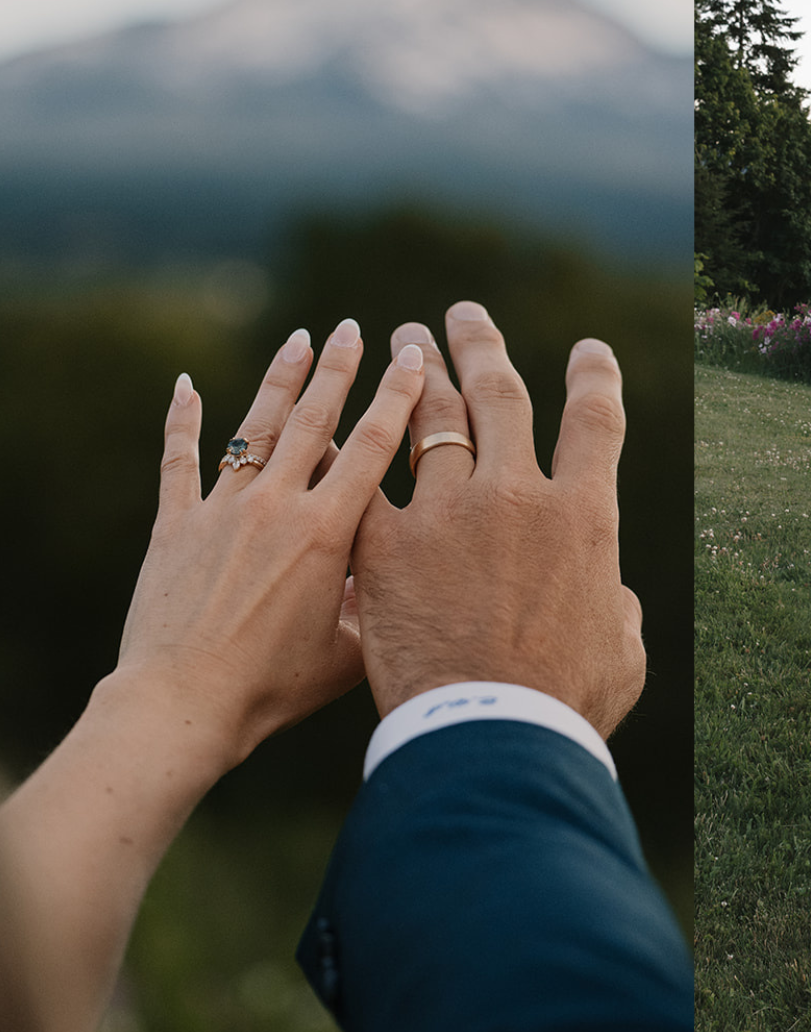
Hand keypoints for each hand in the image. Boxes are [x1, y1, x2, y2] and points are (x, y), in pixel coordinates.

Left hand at [117, 319, 426, 769]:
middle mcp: (275, 506)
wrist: (183, 704)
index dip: (397, 397)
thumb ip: (382, 603)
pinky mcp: (175, 526)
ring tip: (300, 338)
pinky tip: (187, 384)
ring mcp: (221, 511)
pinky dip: (184, 420)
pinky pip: (181, 460)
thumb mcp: (353, 651)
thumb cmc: (276, 688)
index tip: (414, 358)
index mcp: (328, 533)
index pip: (372, 447)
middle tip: (354, 328)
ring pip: (256, 427)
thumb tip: (402, 576)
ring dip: (280, 379)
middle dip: (339, 369)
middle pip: (314, 420)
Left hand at [349, 302, 645, 734]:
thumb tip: (604, 593)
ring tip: (399, 343)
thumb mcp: (619, 651)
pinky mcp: (379, 543)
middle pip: (500, 395)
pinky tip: (334, 427)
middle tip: (462, 315)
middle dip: (481, 345)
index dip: (594, 375)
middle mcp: (516, 494)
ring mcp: (443, 513)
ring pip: (425, 420)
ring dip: (412, 376)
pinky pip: (361, 480)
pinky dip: (349, 450)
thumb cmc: (565, 705)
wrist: (484, 736)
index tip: (586, 351)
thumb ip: (610, 605)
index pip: (596, 419)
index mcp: (585, 514)